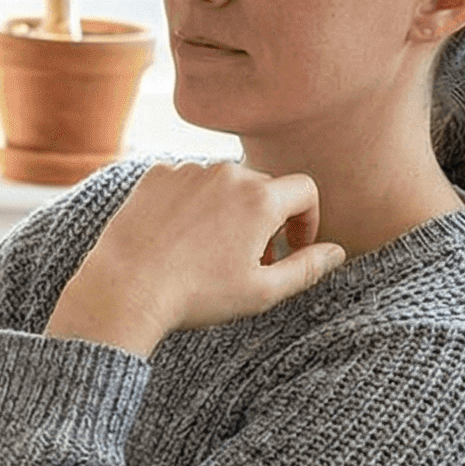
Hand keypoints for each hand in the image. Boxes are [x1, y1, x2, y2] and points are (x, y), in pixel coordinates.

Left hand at [44, 161, 346, 355]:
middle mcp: (228, 173)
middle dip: (266, 220)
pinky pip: (187, 182)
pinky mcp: (156, 175)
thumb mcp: (262, 292)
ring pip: (223, 184)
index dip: (307, 220)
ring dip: (227, 210)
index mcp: (261, 198)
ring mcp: (189, 170)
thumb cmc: (198, 295)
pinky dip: (191, 204)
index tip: (292, 249)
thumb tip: (337, 251)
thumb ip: (307, 268)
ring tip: (210, 252)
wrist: (126, 288)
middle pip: (263, 187)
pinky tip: (178, 239)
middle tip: (250, 261)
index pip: (305, 190)